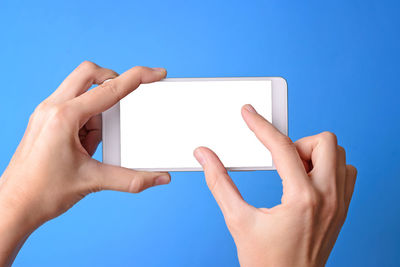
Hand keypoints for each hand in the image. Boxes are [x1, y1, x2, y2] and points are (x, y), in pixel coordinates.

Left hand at [0, 62, 170, 265]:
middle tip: (124, 103)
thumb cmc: (42, 192)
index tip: (155, 73)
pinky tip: (84, 145)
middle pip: (89, 74)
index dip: (138, 78)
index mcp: (64, 117)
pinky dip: (86, 120)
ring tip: (93, 144)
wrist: (14, 206)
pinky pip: (72, 106)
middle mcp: (52, 108)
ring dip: (97, 111)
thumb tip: (159, 178)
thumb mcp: (92, 180)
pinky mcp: (46, 121)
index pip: (110, 90)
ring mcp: (46, 113)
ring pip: (81, 91)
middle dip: (112, 82)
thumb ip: (131, 179)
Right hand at [193, 104, 356, 266]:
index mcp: (301, 198)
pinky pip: (346, 173)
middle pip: (324, 142)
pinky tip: (306, 181)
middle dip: (297, 142)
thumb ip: (219, 182)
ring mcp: (339, 204)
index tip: (249, 114)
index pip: (281, 147)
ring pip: (339, 155)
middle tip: (278, 158)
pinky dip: (327, 168)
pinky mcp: (342, 210)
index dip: (260, 125)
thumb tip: (205, 156)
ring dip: (314, 154)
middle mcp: (328, 198)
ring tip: (292, 170)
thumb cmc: (265, 262)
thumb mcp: (237, 219)